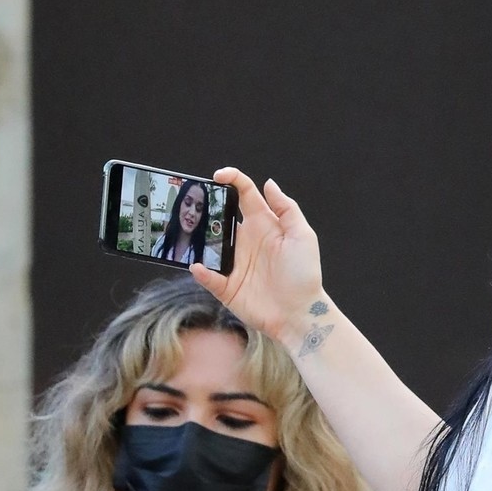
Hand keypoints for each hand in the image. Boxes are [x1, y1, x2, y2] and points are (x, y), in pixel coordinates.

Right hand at [188, 168, 328, 350]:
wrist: (300, 313)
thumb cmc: (304, 275)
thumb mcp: (303, 236)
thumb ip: (286, 208)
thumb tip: (269, 183)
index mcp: (263, 225)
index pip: (244, 195)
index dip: (232, 180)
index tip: (218, 176)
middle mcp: (246, 241)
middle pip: (220, 218)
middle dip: (206, 208)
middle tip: (194, 203)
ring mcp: (235, 264)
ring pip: (209, 245)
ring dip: (198, 239)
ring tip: (187, 231)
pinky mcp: (228, 287)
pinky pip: (209, 277)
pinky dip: (201, 272)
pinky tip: (198, 266)